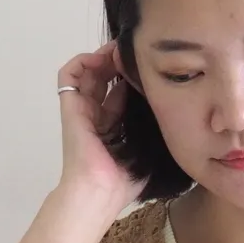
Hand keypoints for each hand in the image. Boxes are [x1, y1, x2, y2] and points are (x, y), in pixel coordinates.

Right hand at [56, 40, 146, 213]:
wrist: (101, 191)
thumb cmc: (127, 178)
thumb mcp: (149, 147)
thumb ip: (155, 128)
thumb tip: (175, 109)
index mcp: (113, 127)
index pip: (121, 92)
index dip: (133, 77)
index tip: (150, 67)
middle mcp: (96, 116)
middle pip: (104, 78)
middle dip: (119, 62)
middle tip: (135, 53)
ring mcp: (82, 110)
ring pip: (88, 72)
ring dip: (102, 57)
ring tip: (119, 50)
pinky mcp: (70, 107)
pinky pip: (68, 76)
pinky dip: (82, 61)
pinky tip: (102, 57)